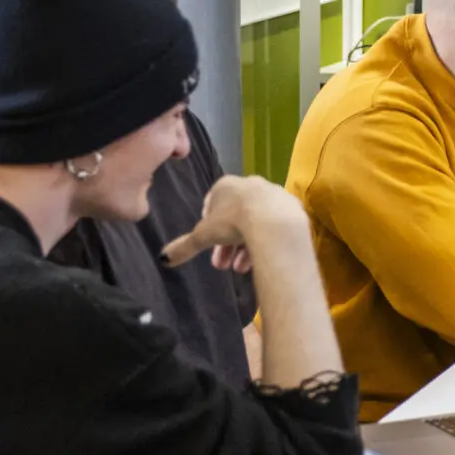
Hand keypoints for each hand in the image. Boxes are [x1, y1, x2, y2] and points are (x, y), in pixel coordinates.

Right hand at [163, 176, 303, 269]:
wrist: (274, 222)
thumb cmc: (232, 223)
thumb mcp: (203, 237)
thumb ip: (184, 246)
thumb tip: (162, 259)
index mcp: (226, 185)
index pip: (212, 206)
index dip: (209, 229)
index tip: (209, 247)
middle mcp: (251, 185)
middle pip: (234, 217)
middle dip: (227, 244)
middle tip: (223, 266)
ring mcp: (274, 194)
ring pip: (255, 222)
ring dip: (245, 247)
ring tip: (240, 269)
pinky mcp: (292, 207)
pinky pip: (274, 225)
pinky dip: (265, 240)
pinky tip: (261, 259)